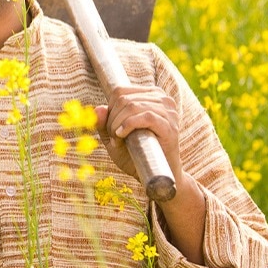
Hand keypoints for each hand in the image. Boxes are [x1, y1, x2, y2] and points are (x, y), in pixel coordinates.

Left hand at [95, 84, 208, 264]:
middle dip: (112, 119)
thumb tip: (97, 108)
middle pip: (124, 98)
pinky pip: (146, 116)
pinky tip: (122, 136)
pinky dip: (129, 125)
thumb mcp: (114, 138)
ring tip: (118, 140)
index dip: (109, 109)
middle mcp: (162, 99)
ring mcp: (168, 112)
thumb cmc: (135, 155)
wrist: (156, 176)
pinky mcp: (170, 127)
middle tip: (113, 138)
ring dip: (118, 124)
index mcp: (151, 95)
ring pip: (132, 106)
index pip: (121, 91)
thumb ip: (103, 124)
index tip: (110, 128)